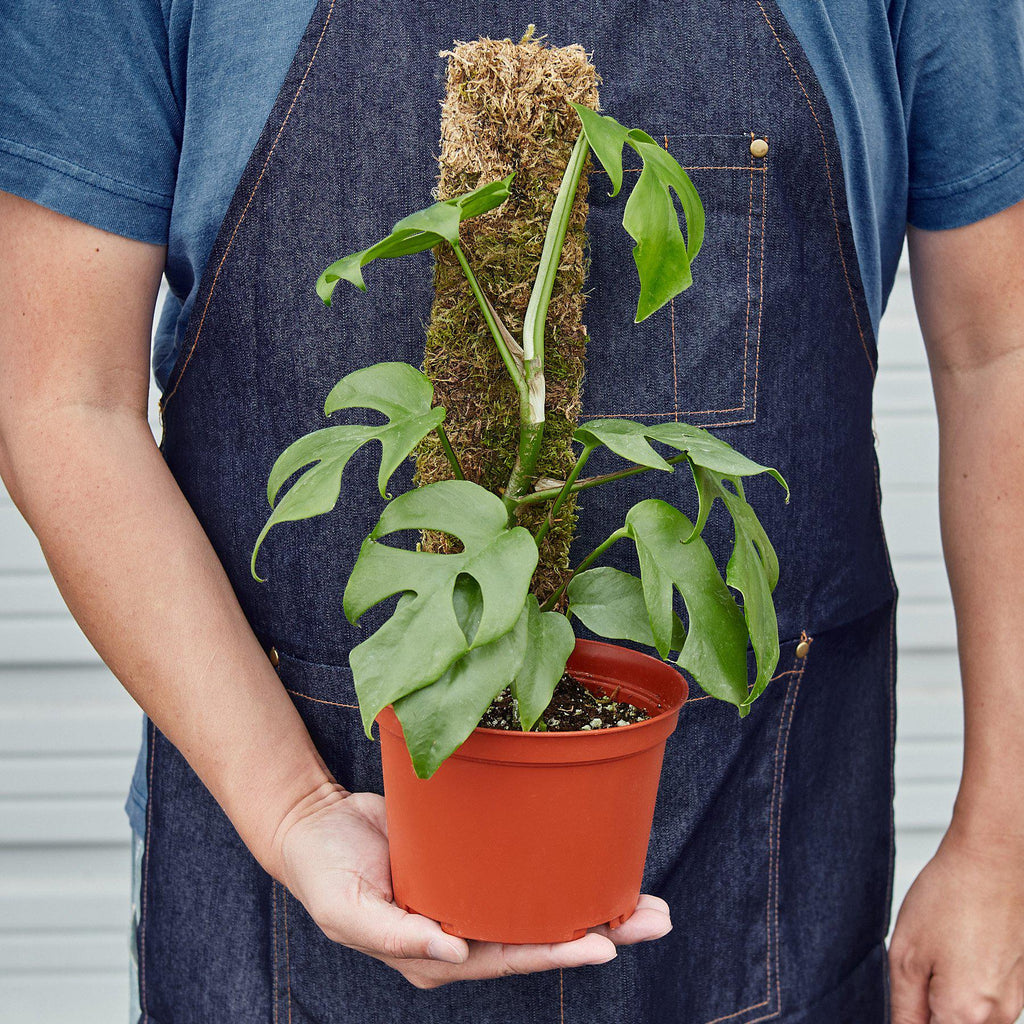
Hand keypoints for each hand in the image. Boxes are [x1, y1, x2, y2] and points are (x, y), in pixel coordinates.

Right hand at [275, 787, 671, 988]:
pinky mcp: (473, 859)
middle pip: (542, 935)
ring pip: (543, 904)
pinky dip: (561, 868)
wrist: (316, 825)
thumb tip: (454, 951)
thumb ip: (397, 936)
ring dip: (597, 904)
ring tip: (650, 901)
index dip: (557, 951)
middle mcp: (466, 930)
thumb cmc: (327, 874)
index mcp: (440, 954)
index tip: (604, 944)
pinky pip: (524, 869)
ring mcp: (472, 894)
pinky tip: (596, 859)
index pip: (510, 956)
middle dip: (602, 932)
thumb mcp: (350, 911)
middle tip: (658, 920)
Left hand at [889, 824, 1023, 1022]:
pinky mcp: (1022, 985)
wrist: (993, 861)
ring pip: (973, 1021)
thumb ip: (903, 1007)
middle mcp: (998, 1017)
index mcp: (964, 1014)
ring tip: (939, 957)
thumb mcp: (905, 954)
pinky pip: (991, 1005)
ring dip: (950, 1005)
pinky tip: (958, 953)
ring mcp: (1015, 1002)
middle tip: (916, 976)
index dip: (909, 1023)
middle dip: (929, 1014)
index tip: (906, 999)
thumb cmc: (951, 896)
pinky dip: (970, 990)